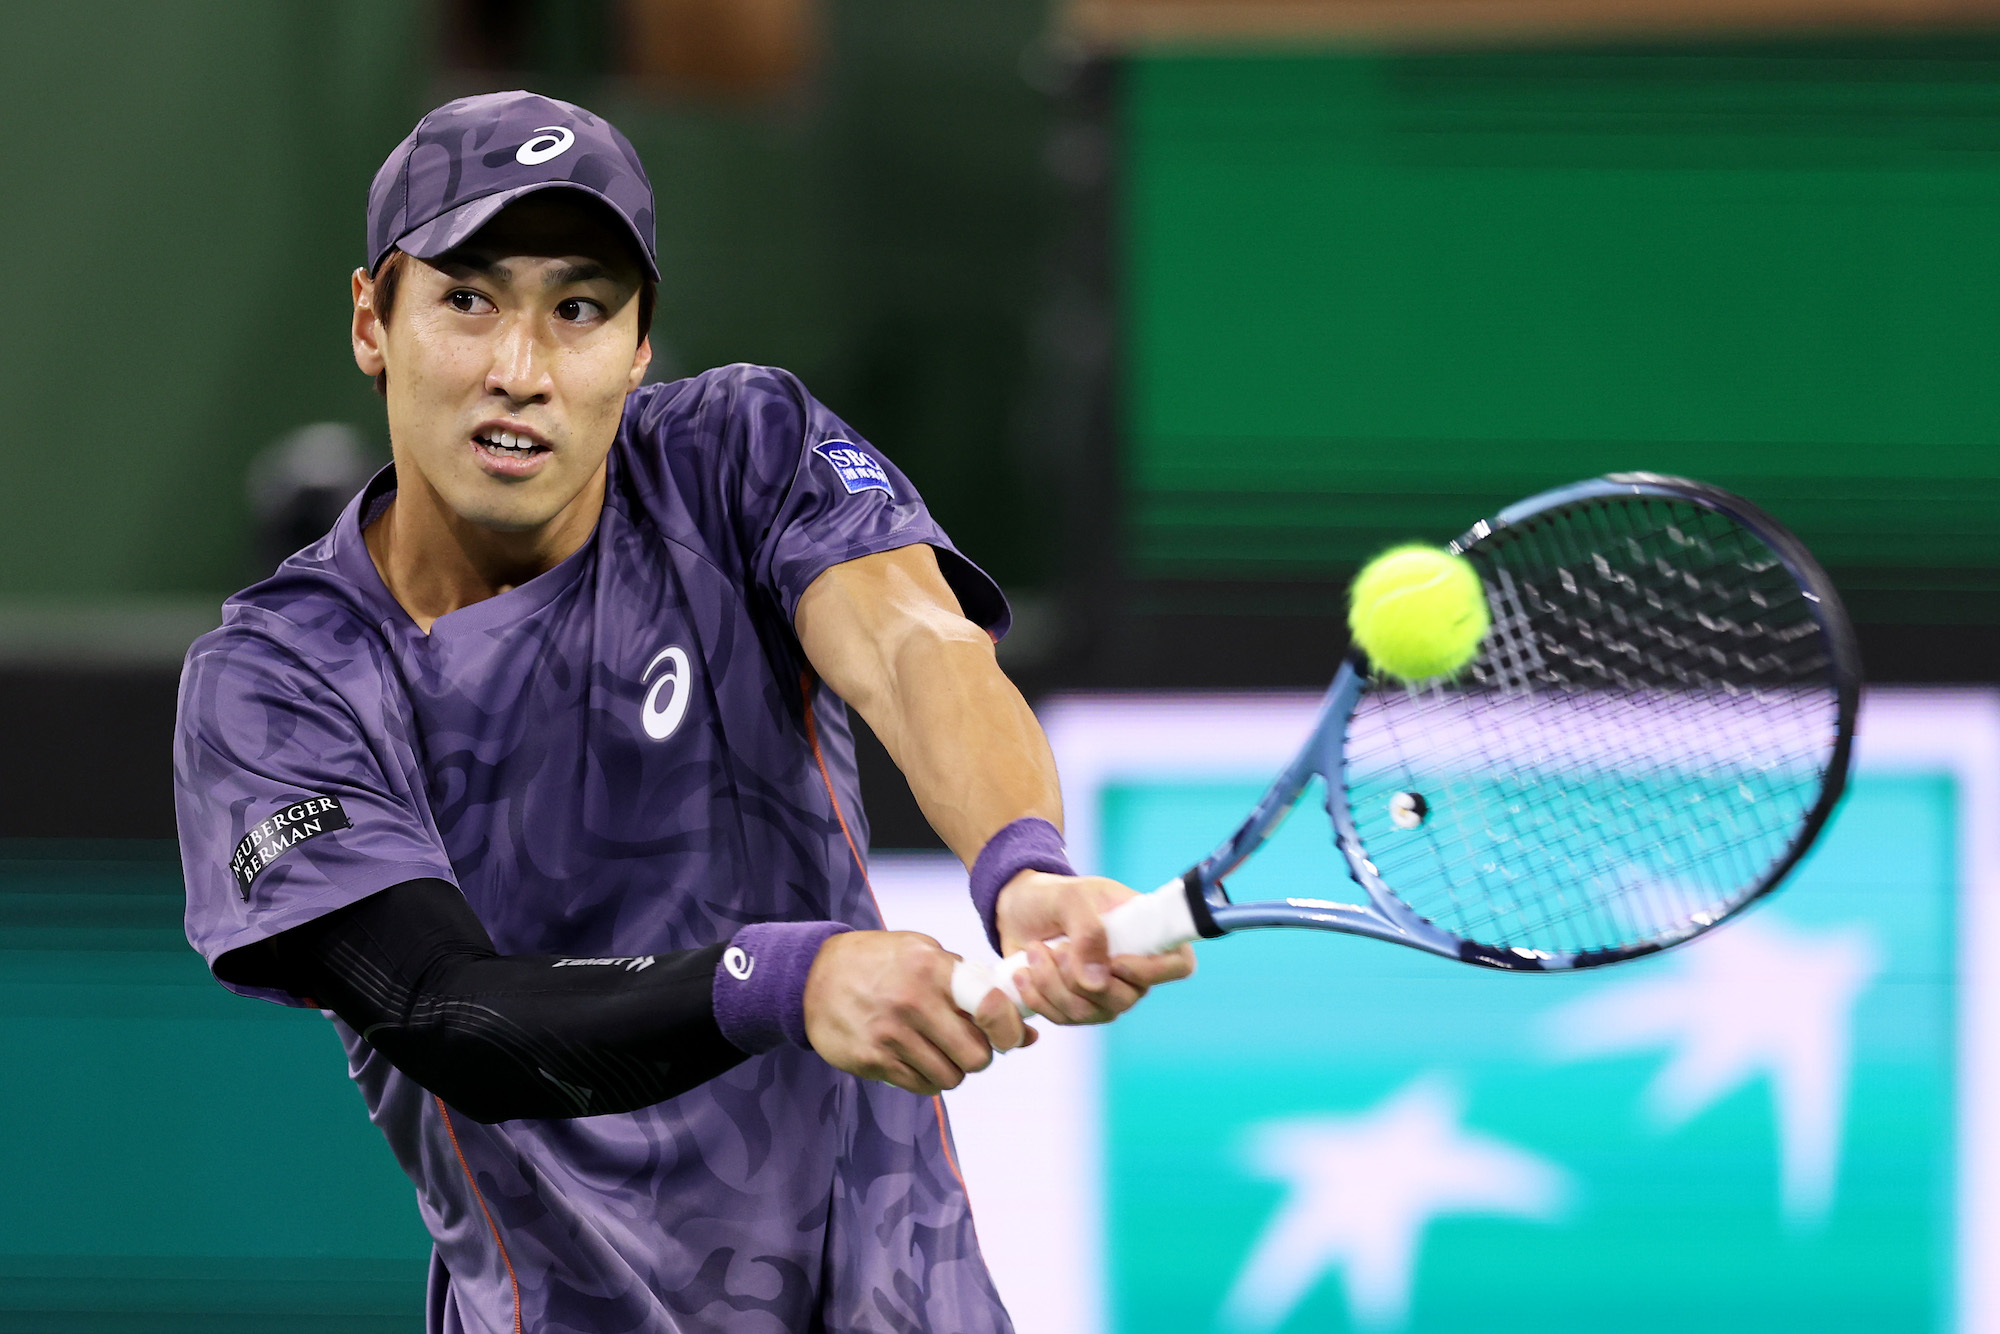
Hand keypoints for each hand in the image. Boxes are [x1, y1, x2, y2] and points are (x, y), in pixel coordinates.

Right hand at [803, 930, 1035, 1094]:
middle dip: (980, 1056)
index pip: (991, 1004)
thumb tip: (1028, 1033)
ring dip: (952, 1070)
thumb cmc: (881, 963)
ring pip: (950, 1077)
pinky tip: (915, 1059)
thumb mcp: (924, 953)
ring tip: (938, 1052)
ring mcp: (890, 1034)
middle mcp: (913, 1001)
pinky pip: (921, 1086)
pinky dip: (927, 1079)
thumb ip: (973, 986)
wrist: (813, 977)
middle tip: (969, 1046)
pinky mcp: (872, 1060)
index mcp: (932, 967)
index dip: (1011, 1029)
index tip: (1013, 1038)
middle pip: (976, 1055)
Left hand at [993, 871, 1195, 1024]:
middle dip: (1079, 978)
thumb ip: (1087, 932)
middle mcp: (1133, 969)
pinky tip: (1024, 973)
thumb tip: (1095, 983)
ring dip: (1052, 984)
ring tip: (1035, 952)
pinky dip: (1039, 997)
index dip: (1153, 972)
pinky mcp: (1076, 1006)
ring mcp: (1105, 993)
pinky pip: (1063, 1018)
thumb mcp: (1070, 898)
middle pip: (1125, 999)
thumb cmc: (1054, 897)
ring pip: (1088, 1012)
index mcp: (1145, 933)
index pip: (1178, 964)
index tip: (1115, 962)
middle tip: (1056, 948)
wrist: (1019, 909)